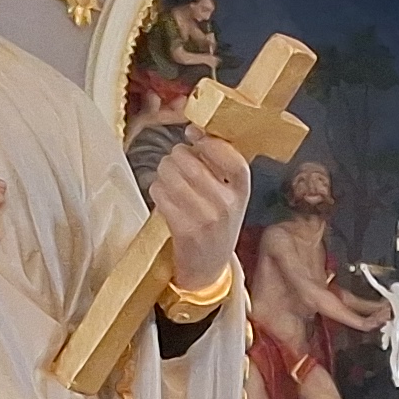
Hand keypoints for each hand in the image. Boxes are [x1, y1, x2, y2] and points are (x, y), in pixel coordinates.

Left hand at [150, 130, 250, 293]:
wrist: (209, 268)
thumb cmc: (216, 225)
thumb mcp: (229, 197)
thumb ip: (218, 166)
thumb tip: (194, 131)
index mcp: (242, 192)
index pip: (232, 157)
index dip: (209, 142)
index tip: (193, 136)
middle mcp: (227, 204)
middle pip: (191, 161)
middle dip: (175, 156)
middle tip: (174, 164)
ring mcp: (206, 217)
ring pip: (171, 174)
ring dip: (162, 172)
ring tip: (168, 180)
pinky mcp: (184, 229)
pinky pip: (160, 193)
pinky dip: (156, 190)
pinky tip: (163, 197)